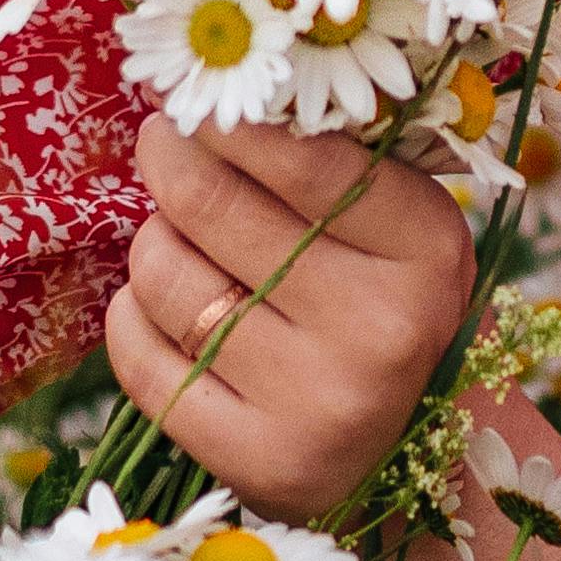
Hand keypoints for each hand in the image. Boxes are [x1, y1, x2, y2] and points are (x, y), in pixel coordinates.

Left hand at [102, 116, 473, 523]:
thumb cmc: (381, 303)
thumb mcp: (393, 226)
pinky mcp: (256, 460)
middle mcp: (380, 328)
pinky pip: (140, 355)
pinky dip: (134, 317)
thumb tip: (210, 101)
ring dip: (154, 244)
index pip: (303, 160)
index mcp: (426, 249)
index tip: (197, 105)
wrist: (405, 449)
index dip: (228, 123)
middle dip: (170, 162)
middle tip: (163, 145)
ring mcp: (316, 401)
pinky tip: (165, 312)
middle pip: (214, 207)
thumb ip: (326, 160)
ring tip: (178, 241)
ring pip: (167, 276)